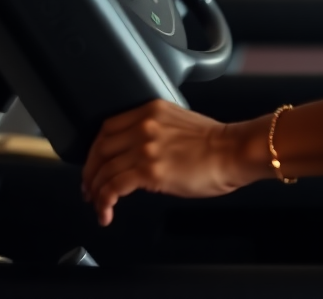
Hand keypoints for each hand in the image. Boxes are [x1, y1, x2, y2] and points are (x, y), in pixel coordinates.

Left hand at [81, 100, 262, 224]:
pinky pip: (113, 187)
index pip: (107, 127)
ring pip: (103, 170)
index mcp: (151, 109)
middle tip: (89, 188)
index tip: (94, 164)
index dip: (95, 150)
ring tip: (98, 205)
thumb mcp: (178, 123)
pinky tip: (107, 213)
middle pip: (100, 148)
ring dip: (96, 191)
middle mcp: (144, 124)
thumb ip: (154, 130)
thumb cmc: (215, 143)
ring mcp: (146, 147)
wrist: (233, 151)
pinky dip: (104, 202)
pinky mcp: (150, 171)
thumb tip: (136, 153)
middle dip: (90, 172)